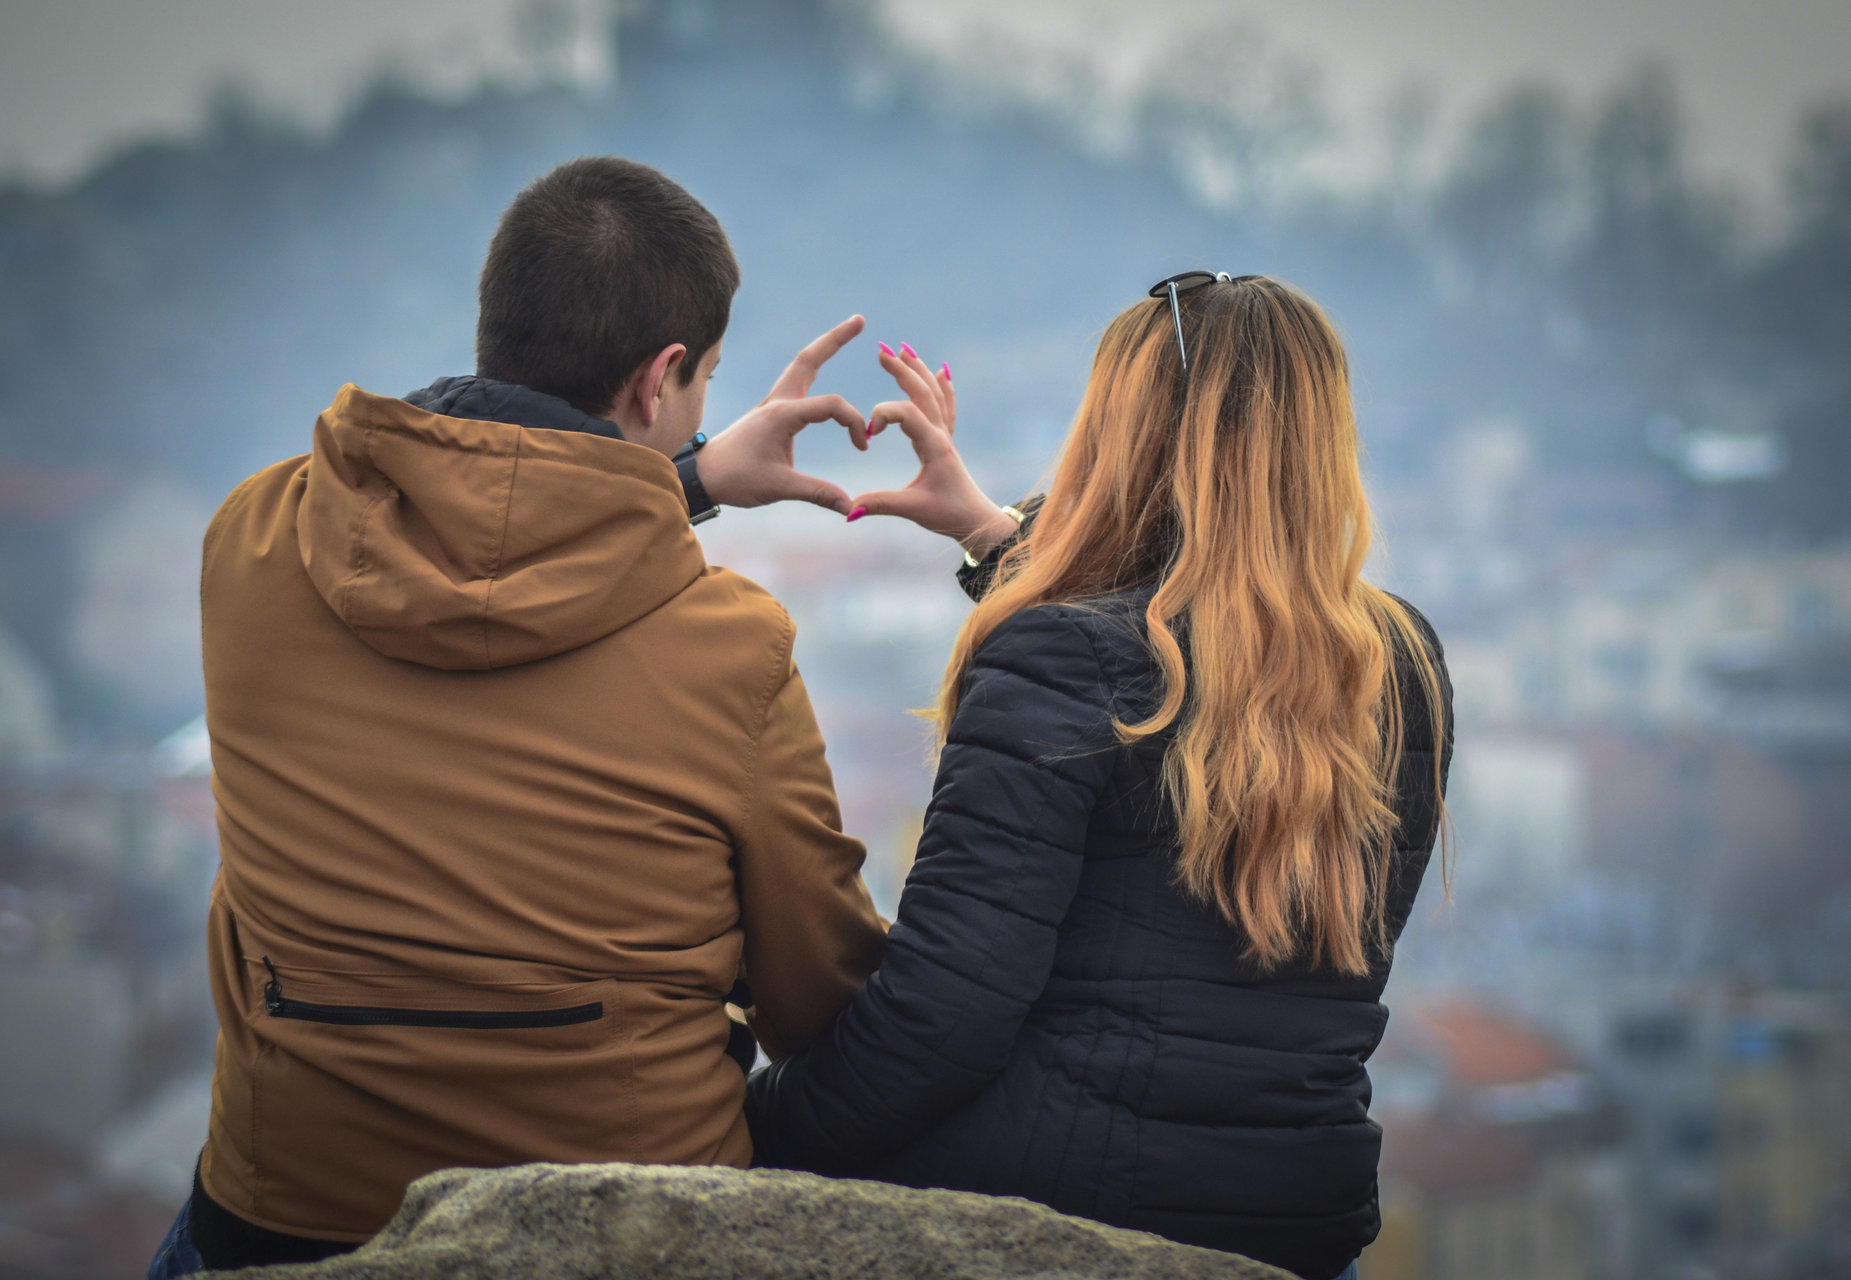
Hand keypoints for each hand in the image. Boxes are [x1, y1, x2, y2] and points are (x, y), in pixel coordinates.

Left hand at [697, 316, 870, 512]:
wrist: (703, 475)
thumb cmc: (735, 478)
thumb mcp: (778, 487)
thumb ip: (817, 493)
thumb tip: (850, 507)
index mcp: (783, 414)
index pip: (833, 405)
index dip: (855, 423)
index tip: (862, 447)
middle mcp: (778, 401)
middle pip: (809, 359)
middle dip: (835, 339)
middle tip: (858, 320)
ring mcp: (772, 404)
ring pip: (802, 366)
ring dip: (823, 349)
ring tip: (846, 331)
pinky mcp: (770, 412)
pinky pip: (797, 381)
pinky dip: (813, 369)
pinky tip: (820, 367)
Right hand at [850, 343, 1016, 556]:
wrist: (976, 520)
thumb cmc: (948, 514)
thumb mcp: (912, 510)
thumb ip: (880, 505)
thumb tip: (849, 510)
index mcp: (934, 445)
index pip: (907, 413)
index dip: (882, 416)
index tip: (867, 436)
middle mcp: (941, 434)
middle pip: (922, 392)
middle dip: (901, 369)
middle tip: (881, 350)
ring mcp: (945, 436)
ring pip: (934, 394)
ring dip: (918, 370)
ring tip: (904, 348)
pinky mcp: (946, 442)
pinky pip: (946, 407)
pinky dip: (943, 387)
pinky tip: (942, 372)